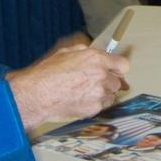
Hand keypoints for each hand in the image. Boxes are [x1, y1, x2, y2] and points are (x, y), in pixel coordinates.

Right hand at [6, 44, 130, 130]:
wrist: (37, 94)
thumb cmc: (47, 73)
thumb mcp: (66, 52)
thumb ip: (85, 51)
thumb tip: (95, 53)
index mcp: (96, 59)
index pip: (123, 64)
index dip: (117, 67)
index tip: (114, 70)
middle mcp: (102, 75)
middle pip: (118, 81)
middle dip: (108, 81)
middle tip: (94, 82)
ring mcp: (99, 93)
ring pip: (111, 95)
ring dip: (103, 93)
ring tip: (84, 92)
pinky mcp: (94, 108)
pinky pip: (101, 106)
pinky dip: (94, 104)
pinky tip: (80, 100)